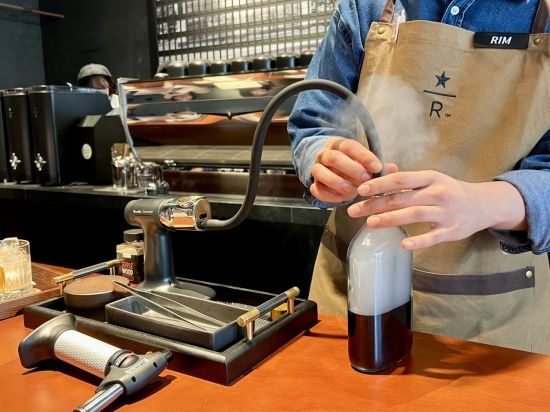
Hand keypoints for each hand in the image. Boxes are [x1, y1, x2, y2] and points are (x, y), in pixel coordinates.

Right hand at [310, 137, 397, 202]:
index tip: (377, 167)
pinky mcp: (313, 184)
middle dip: (350, 168)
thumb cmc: (350, 165)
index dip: (364, 156)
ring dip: (335, 180)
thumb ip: (376, 166)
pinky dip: (327, 194)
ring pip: (320, 171)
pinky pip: (316, 189)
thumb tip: (393, 168)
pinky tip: (341, 199)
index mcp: (340, 145)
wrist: (328, 169)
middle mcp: (325, 155)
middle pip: (333, 157)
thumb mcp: (363, 162)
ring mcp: (317, 169)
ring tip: (350, 189)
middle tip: (365, 178)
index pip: (350, 146)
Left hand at [347, 170, 526, 249]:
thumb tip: (384, 170)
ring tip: (370, 223)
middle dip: (375, 205)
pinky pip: (433, 236)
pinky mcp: (452, 231)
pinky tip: (403, 244)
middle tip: (354, 211)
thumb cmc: (451, 191)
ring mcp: (446, 212)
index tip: (361, 190)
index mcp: (430, 178)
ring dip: (390, 219)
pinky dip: (419, 241)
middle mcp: (438, 193)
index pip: (400, 179)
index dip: (380, 184)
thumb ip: (408, 178)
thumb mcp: (432, 179)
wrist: (485, 204)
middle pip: (402, 198)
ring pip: (414, 215)